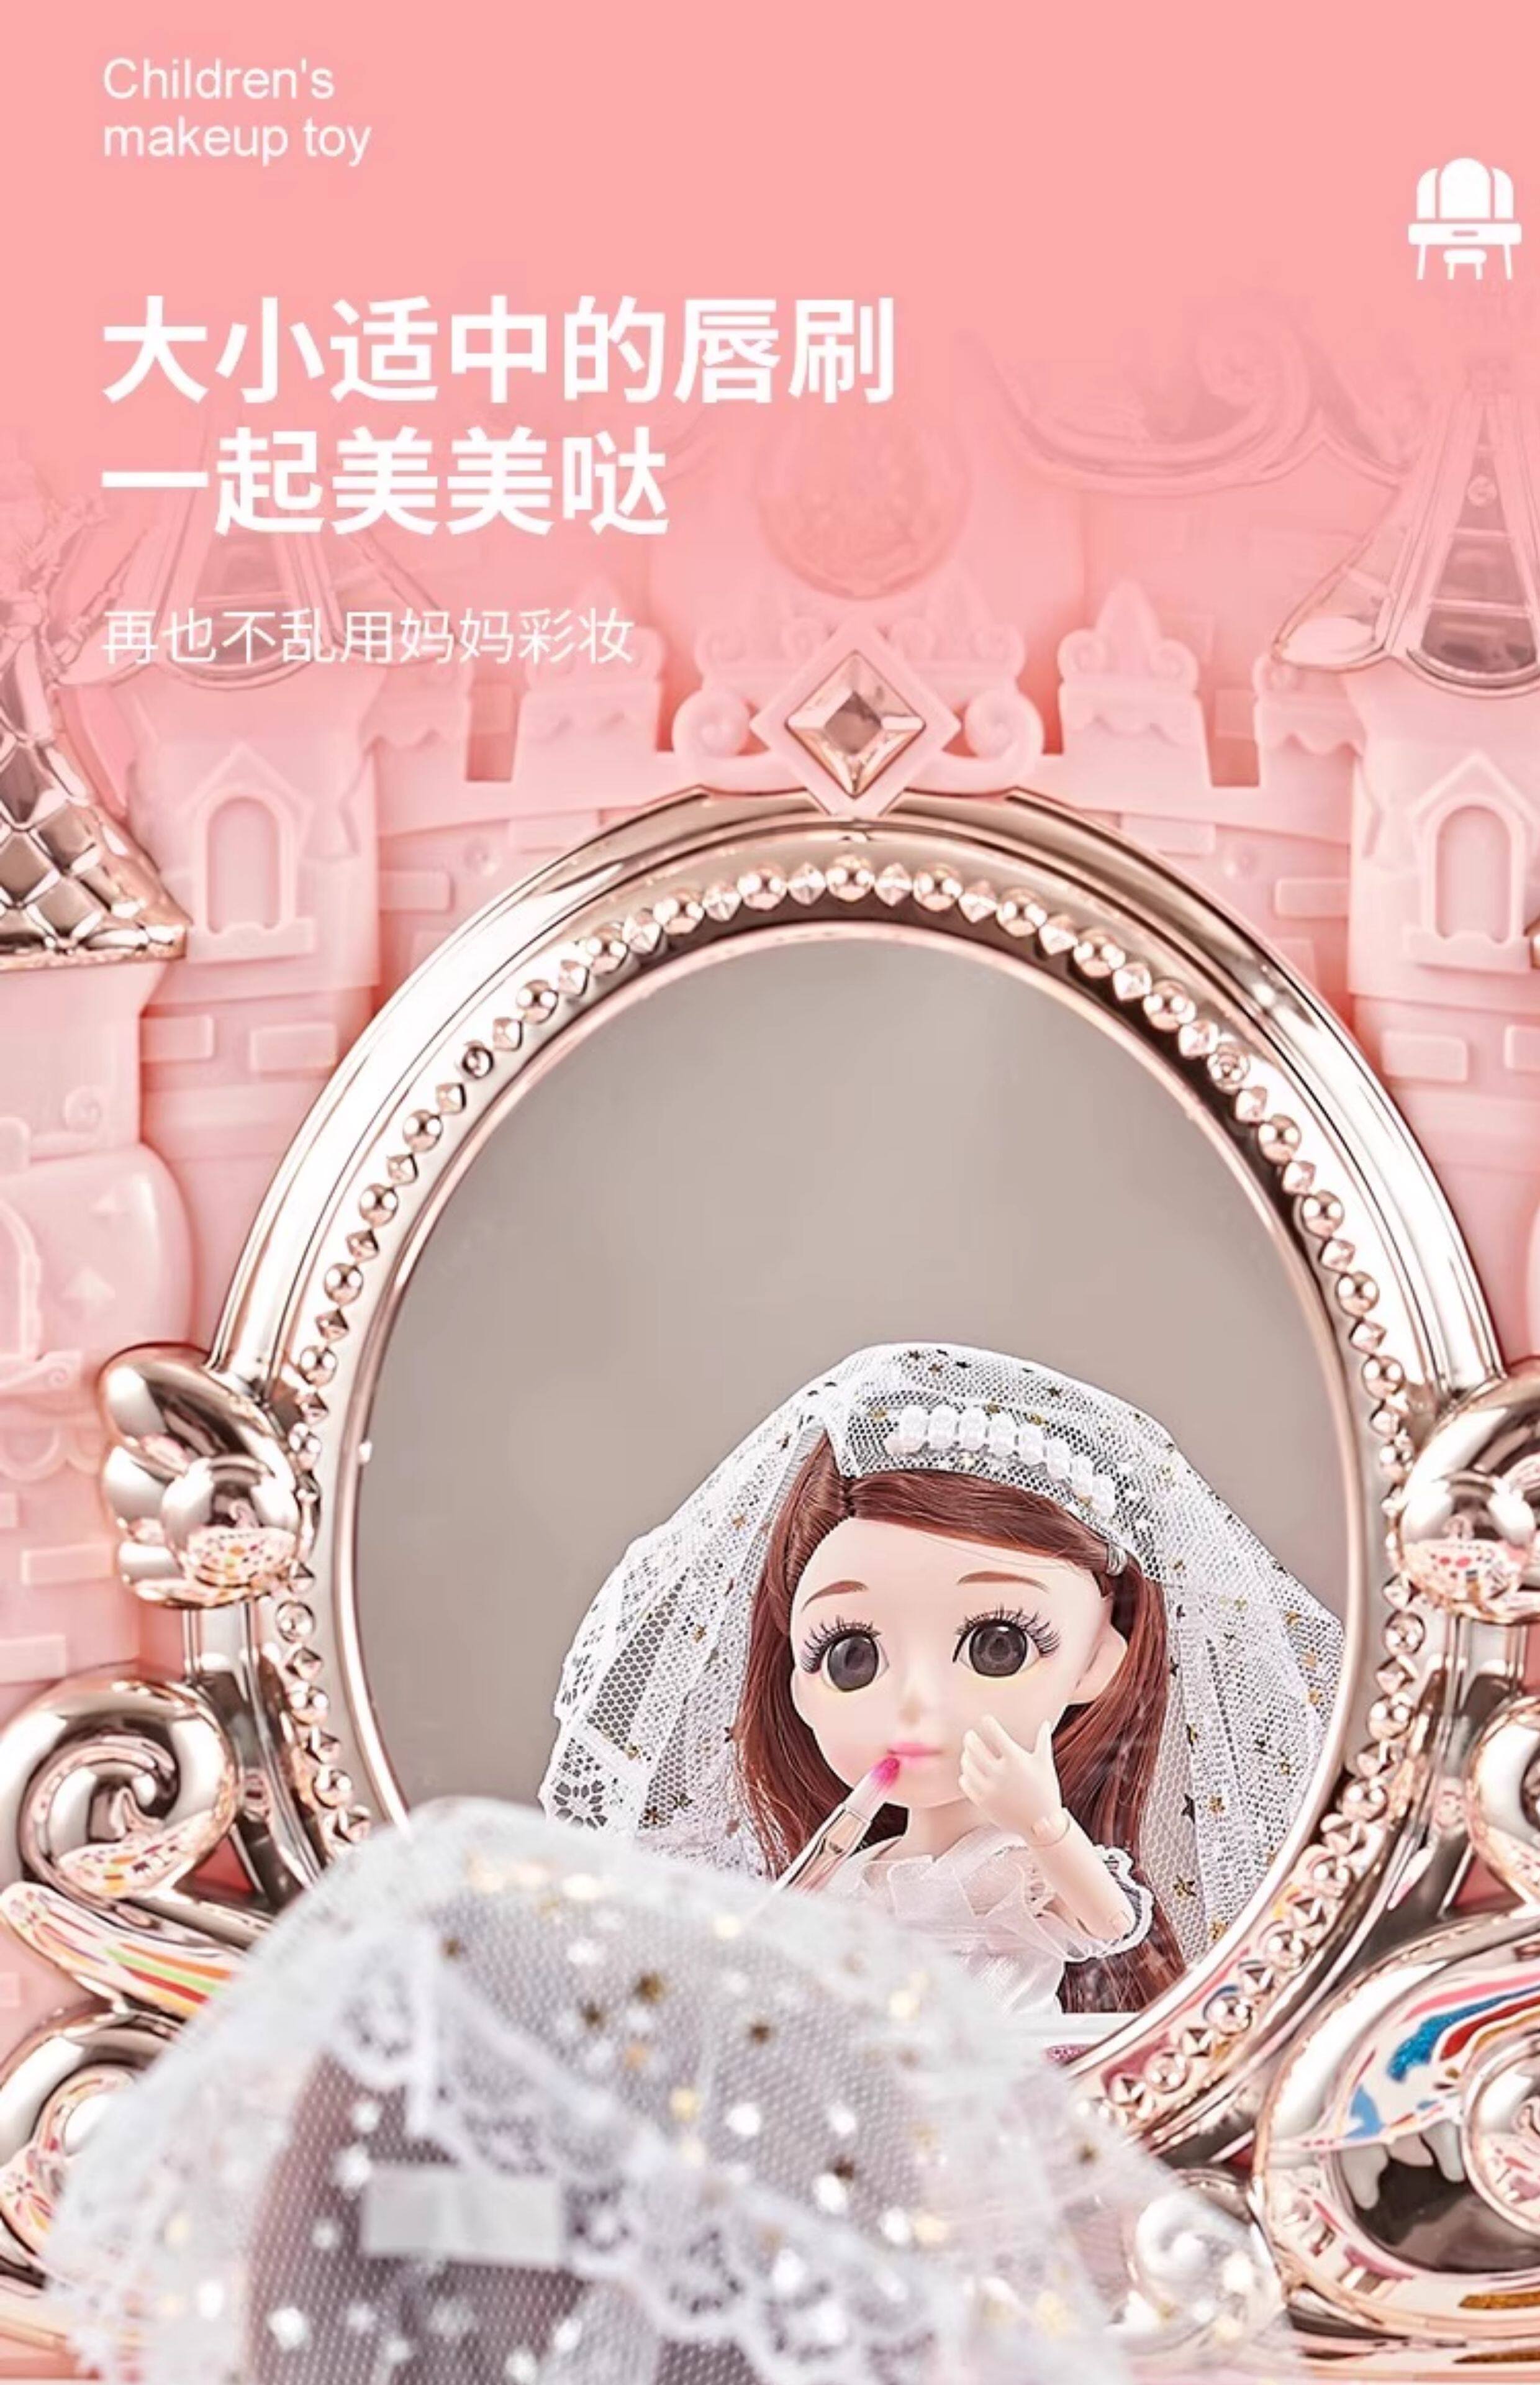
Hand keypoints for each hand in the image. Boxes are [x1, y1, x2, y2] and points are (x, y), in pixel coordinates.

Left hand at [959, 1714, 1062, 1836]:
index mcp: (1016, 1760)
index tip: (986, 1720)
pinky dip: (966, 1775)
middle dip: (970, 1738)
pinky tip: (969, 1771)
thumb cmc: (1045, 1791)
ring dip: (966, 1756)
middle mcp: (1000, 1773)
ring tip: (968, 1753)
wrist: (1042, 1824)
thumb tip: (1045, 1723)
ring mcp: (990, 1789)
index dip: (988, 1722)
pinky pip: (966, 1784)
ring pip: (968, 1765)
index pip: (995, 1733)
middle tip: (970, 1735)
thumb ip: (1043, 1741)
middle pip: (975, 1747)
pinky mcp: (983, 1803)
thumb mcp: (1045, 1764)